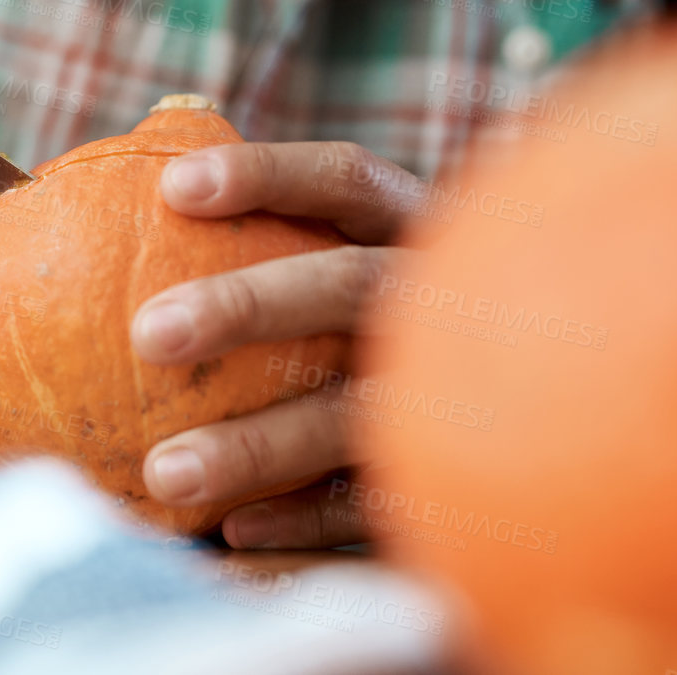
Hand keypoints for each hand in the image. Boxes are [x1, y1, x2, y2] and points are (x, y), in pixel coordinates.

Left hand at [131, 141, 430, 548]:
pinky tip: (230, 533)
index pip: (346, 180)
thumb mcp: (343, 253)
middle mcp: (438, 300)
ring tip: (162, 474)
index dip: (266, 174)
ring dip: (257, 444)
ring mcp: (454, 389)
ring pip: (353, 413)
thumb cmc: (372, 313)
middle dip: (249, 304)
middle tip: (146, 331)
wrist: (531, 409)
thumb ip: (267, 217)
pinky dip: (303, 520)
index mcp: (411, 229)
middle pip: (348, 286)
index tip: (170, 187)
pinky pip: (374, 501)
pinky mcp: (456, 475)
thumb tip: (152, 143)